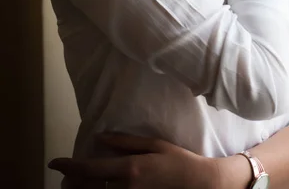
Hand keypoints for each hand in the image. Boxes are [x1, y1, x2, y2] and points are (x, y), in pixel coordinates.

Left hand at [48, 133, 218, 188]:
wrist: (201, 185)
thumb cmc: (179, 160)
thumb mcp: (154, 144)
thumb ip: (126, 142)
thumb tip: (101, 138)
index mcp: (130, 169)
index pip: (90, 168)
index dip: (69, 166)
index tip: (55, 162)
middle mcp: (127, 188)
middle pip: (88, 188)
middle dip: (71, 182)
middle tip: (64, 175)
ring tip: (74, 185)